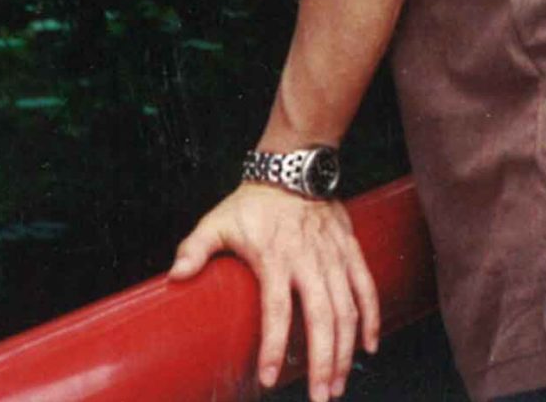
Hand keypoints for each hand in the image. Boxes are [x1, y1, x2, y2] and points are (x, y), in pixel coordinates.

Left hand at [171, 183, 380, 401]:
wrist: (294, 167)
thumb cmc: (253, 201)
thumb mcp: (217, 221)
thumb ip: (195, 249)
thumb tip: (174, 276)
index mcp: (276, 259)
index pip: (278, 309)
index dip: (273, 345)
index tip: (269, 378)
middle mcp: (310, 261)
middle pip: (323, 317)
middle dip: (324, 362)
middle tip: (321, 397)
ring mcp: (334, 257)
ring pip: (347, 309)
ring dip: (346, 350)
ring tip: (339, 385)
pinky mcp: (350, 251)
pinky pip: (366, 287)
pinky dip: (372, 317)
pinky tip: (369, 346)